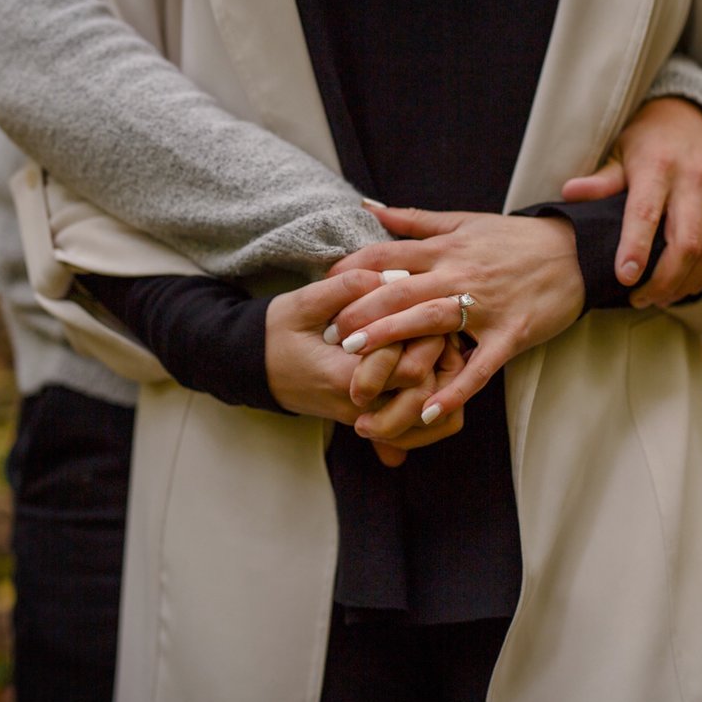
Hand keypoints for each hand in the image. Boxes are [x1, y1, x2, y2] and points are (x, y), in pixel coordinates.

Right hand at [264, 269, 463, 461]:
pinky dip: (432, 410)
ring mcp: (365, 417)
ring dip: (443, 386)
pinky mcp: (368, 417)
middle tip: (442, 327)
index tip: (425, 310)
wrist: (252, 367)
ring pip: (425, 416)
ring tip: (448, 351)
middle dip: (441, 360)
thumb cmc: (276, 332)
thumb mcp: (301, 303)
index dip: (424, 339)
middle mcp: (360, 406)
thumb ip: (344, 288)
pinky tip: (439, 380)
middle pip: (425, 394)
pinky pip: (412, 426)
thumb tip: (391, 275)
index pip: (409, 369)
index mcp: (344, 377)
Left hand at [325, 211, 586, 426]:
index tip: (324, 287)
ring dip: (393, 342)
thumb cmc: (514, 239)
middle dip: (362, 312)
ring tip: (359, 364)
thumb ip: (414, 221)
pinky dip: (456, 388)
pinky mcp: (511, 334)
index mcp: (444, 249)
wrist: (575, 252)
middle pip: (401, 291)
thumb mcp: (463, 222)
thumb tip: (369, 209)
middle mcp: (459, 275)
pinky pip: (481, 366)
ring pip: (431, 323)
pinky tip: (429, 408)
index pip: (388, 256)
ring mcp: (486, 306)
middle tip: (330, 334)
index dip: (353, 271)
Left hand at [560, 95, 701, 307]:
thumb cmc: (644, 140)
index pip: (646, 214)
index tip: (625, 279)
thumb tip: (569, 194)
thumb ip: (601, 180)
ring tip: (663, 297)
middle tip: (641, 299)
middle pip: (686, 242)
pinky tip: (691, 283)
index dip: (636, 249)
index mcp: (657, 166)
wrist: (688, 113)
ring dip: (688, 282)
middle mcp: (694, 177)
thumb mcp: (618, 152)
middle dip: (664, 280)